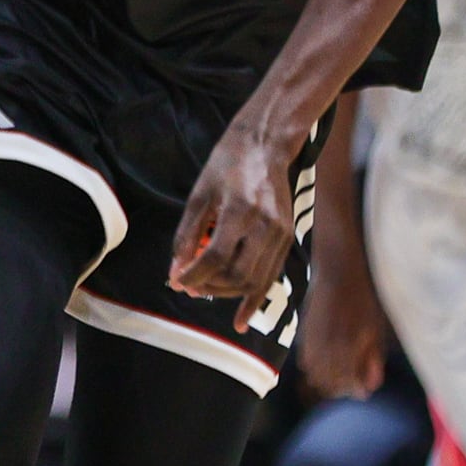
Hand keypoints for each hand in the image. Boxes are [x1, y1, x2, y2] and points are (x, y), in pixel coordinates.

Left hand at [171, 125, 296, 326]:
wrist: (265, 146)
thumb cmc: (226, 166)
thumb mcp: (199, 195)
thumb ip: (188, 234)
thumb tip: (177, 269)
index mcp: (241, 211)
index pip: (216, 257)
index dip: (194, 274)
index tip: (176, 281)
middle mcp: (267, 226)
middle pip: (238, 274)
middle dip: (209, 286)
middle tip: (187, 285)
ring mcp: (282, 234)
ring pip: (255, 280)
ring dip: (226, 293)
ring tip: (204, 289)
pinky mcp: (288, 238)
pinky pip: (270, 276)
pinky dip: (253, 298)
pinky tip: (240, 319)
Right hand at [297, 258, 387, 401]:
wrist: (338, 272)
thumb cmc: (364, 299)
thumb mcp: (376, 329)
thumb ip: (373, 359)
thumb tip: (372, 385)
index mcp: (348, 346)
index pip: (348, 383)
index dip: (357, 390)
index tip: (365, 391)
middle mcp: (326, 346)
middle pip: (329, 383)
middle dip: (342, 388)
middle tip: (355, 384)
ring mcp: (311, 341)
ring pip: (314, 375)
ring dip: (327, 380)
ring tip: (342, 376)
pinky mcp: (303, 334)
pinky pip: (305, 361)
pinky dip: (315, 368)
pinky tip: (327, 363)